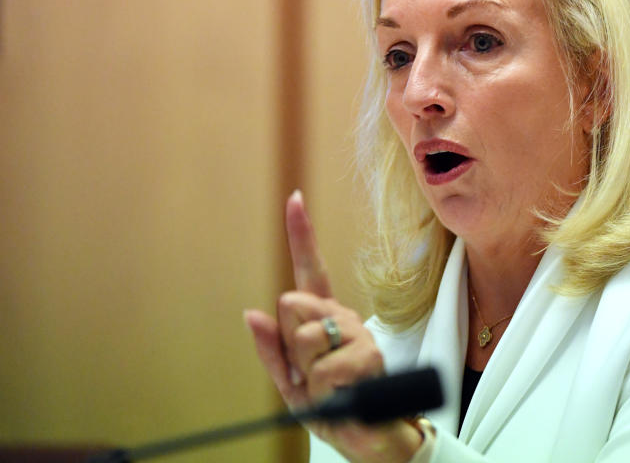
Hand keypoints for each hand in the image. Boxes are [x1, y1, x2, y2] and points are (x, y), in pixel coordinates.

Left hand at [245, 190, 422, 462]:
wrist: (369, 441)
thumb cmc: (333, 407)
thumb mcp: (291, 383)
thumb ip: (271, 350)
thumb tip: (252, 314)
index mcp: (322, 319)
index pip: (310, 271)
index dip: (301, 234)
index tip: (294, 198)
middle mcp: (343, 318)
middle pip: (292, 305)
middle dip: (290, 345)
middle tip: (310, 375)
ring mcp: (359, 335)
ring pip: (306, 337)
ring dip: (307, 373)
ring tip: (328, 391)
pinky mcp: (369, 357)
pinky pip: (325, 367)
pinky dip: (323, 391)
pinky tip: (341, 398)